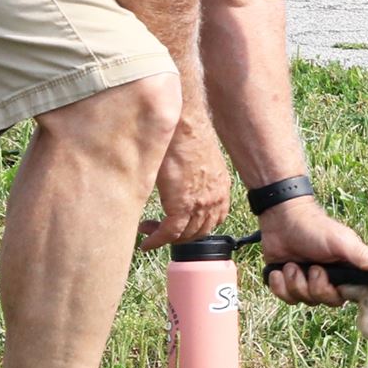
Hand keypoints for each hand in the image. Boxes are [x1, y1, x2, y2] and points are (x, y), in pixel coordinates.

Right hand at [137, 120, 230, 248]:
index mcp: (220, 188)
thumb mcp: (195, 163)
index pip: (212, 220)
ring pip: (184, 234)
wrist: (183, 125)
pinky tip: (146, 242)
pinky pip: (170, 232)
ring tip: (148, 231)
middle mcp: (215, 198)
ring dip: (165, 237)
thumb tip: (177, 187)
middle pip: (199, 231)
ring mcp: (201, 203)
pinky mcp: (183, 204)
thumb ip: (191, 179)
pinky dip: (157, 240)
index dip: (194, 228)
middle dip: (178, 236)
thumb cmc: (184, 136)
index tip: (178, 227)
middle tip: (158, 230)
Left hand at [260, 199, 367, 304]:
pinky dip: (279, 284)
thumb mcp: (342, 242)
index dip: (336, 293)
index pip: (346, 296)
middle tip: (312, 267)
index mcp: (344, 272)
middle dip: (314, 286)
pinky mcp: (286, 282)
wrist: (283, 219)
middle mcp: (327, 279)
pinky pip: (284, 297)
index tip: (332, 281)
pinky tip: (280, 270)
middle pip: (323, 301)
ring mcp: (306, 282)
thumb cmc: (316, 228)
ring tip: (292, 265)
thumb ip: (364, 256)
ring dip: (294, 282)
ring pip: (302, 300)